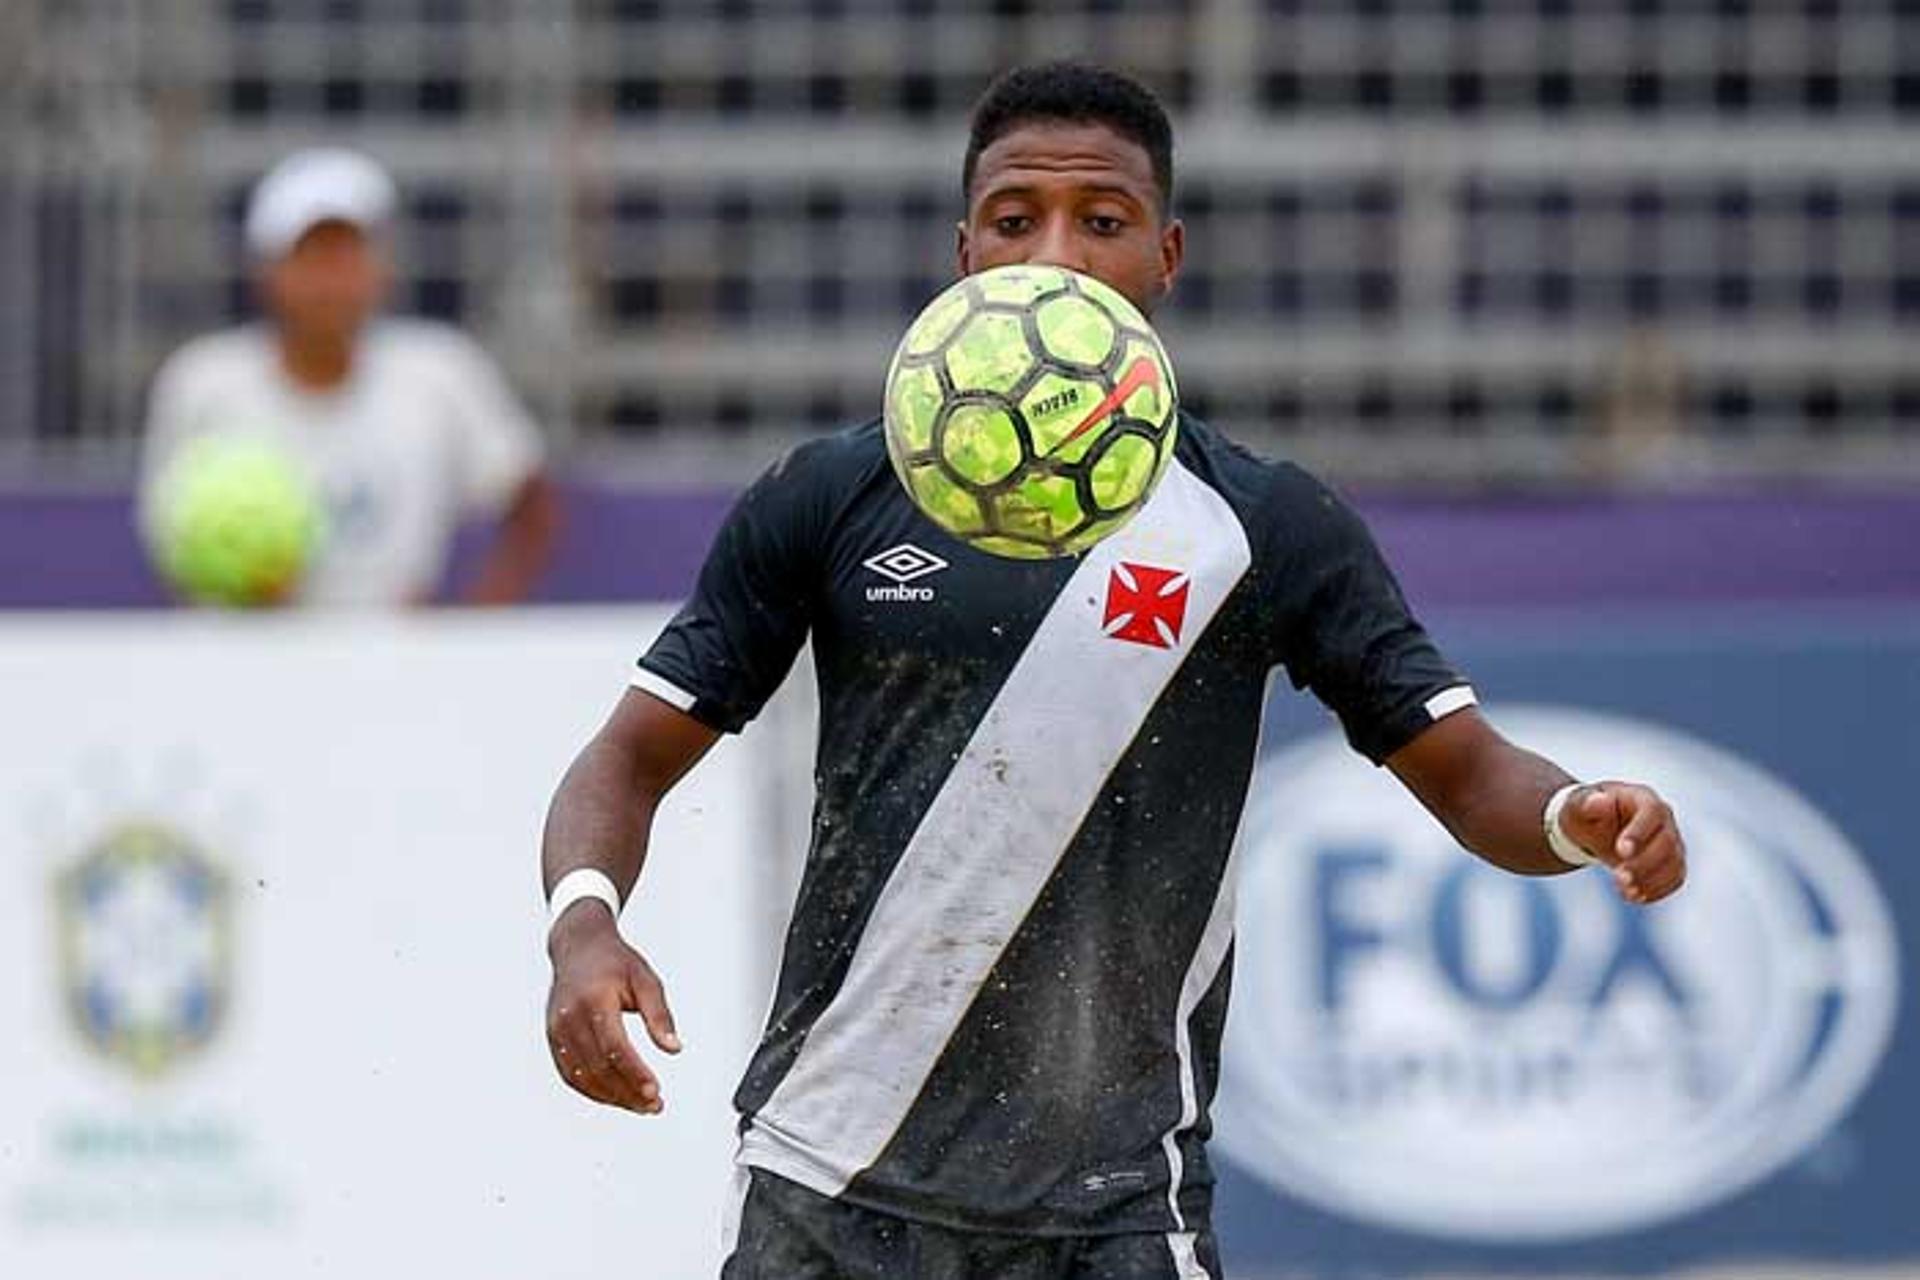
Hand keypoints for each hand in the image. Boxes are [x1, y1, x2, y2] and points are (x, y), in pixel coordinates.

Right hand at [545, 907, 681, 1113]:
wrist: (578, 947)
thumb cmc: (615, 962)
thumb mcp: (646, 980)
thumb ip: (659, 1015)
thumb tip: (673, 1048)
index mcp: (594, 999)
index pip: (614, 1047)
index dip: (634, 1073)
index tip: (654, 1092)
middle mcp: (570, 1017)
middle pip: (598, 1067)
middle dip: (627, 1092)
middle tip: (654, 1105)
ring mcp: (557, 1029)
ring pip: (582, 1076)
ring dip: (611, 1097)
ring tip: (640, 1105)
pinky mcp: (553, 1038)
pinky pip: (570, 1073)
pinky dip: (592, 1090)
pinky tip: (615, 1097)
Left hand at [1558, 781, 1686, 905]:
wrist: (1594, 828)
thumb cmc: (1586, 814)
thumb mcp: (1577, 806)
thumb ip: (1586, 803)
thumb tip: (1599, 800)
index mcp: (1642, 798)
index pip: (1652, 811)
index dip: (1640, 832)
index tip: (1620, 852)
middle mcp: (1663, 819)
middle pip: (1667, 841)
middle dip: (1644, 863)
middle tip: (1619, 878)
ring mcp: (1671, 841)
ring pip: (1675, 862)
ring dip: (1652, 881)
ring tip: (1626, 892)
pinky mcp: (1671, 862)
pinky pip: (1675, 878)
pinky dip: (1658, 890)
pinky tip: (1635, 897)